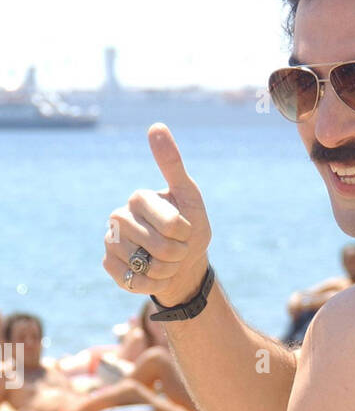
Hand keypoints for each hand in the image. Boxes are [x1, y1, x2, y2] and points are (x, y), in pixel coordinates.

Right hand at [102, 124, 211, 308]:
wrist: (182, 264)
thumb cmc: (188, 227)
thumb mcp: (189, 196)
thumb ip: (173, 164)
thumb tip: (156, 126)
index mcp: (138, 197)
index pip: (171, 224)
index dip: (186, 233)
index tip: (185, 230)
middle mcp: (118, 216)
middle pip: (161, 248)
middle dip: (178, 254)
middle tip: (177, 248)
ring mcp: (111, 241)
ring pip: (147, 267)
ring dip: (167, 270)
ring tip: (166, 261)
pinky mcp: (109, 265)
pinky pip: (135, 281)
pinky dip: (153, 284)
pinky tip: (154, 275)